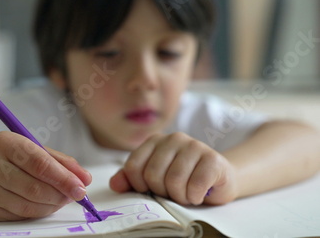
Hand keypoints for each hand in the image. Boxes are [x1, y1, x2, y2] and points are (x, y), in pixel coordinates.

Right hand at [0, 131, 91, 220]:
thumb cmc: (8, 157)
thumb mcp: (31, 148)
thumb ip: (59, 161)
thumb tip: (84, 178)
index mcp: (4, 142)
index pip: (39, 163)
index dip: (63, 178)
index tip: (81, 187)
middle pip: (34, 188)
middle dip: (60, 194)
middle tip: (75, 195)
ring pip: (27, 205)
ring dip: (51, 205)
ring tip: (61, 199)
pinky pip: (18, 215)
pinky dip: (37, 212)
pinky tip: (43, 204)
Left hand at [109, 132, 237, 204]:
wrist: (218, 179)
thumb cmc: (182, 179)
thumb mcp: (152, 180)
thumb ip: (130, 180)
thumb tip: (115, 184)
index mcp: (154, 141)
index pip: (133, 167)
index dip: (139, 185)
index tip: (151, 189)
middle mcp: (173, 138)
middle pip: (152, 175)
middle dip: (161, 192)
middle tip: (173, 191)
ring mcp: (194, 145)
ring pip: (174, 181)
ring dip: (179, 196)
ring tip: (186, 193)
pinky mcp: (212, 158)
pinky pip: (195, 185)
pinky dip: (194, 196)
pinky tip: (199, 193)